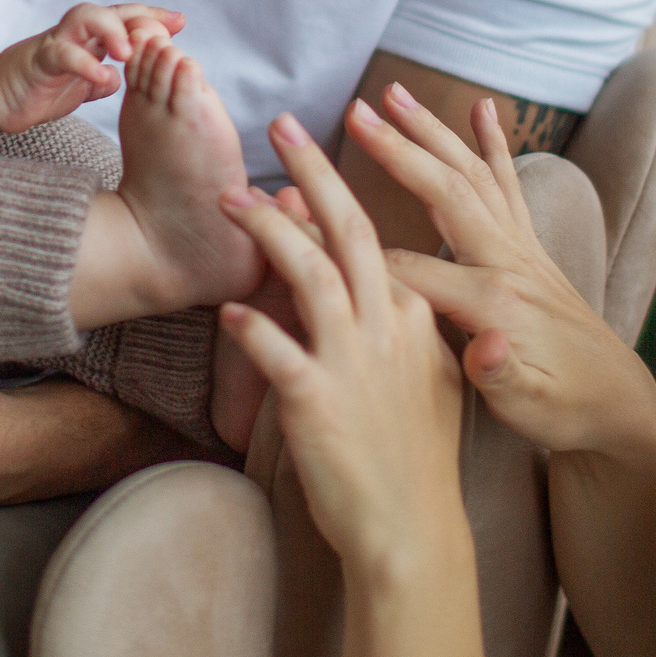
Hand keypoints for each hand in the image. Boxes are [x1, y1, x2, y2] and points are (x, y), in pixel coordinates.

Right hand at [0, 3, 183, 134]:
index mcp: (89, 40)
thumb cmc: (39, 89)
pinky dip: (85, 64)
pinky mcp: (38, 60)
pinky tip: (102, 77)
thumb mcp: (80, 88)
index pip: (125, 19)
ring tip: (129, 52)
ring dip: (111, 29)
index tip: (180, 20)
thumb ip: (101, 80)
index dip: (152, 17)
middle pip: (112, 10)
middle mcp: (75, 34)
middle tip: (165, 29)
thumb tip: (122, 78)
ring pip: (86, 17)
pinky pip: (63, 54)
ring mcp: (56, 42)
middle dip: (140, 15)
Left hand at [217, 111, 469, 576]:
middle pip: (348, 230)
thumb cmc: (415, 463)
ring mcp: (353, 361)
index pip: (370, 242)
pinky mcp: (317, 400)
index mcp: (415, 318)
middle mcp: (388, 327)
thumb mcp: (430, 384)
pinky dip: (249, 327)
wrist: (412, 534)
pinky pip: (274, 350)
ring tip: (229, 198)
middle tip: (282, 123)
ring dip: (267, 230)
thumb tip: (390, 298)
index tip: (302, 171)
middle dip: (314, 168)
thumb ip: (408, 333)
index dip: (331, 200)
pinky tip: (225, 310)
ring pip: (309, 272)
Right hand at [347, 88, 655, 461]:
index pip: (406, 267)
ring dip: (430, 130)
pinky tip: (482, 107)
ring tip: (393, 92)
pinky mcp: (530, 249)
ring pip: (470, 174)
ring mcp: (521, 249)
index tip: (300, 221)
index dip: (351, 249)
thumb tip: (483, 346)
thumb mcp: (529, 408)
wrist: (620, 406)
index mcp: (494, 301)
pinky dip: (494, 142)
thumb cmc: (566, 412)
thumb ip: (499, 374)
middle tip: (352, 112)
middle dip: (395, 149)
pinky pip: (507, 184)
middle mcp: (508, 261)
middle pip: (442, 192)